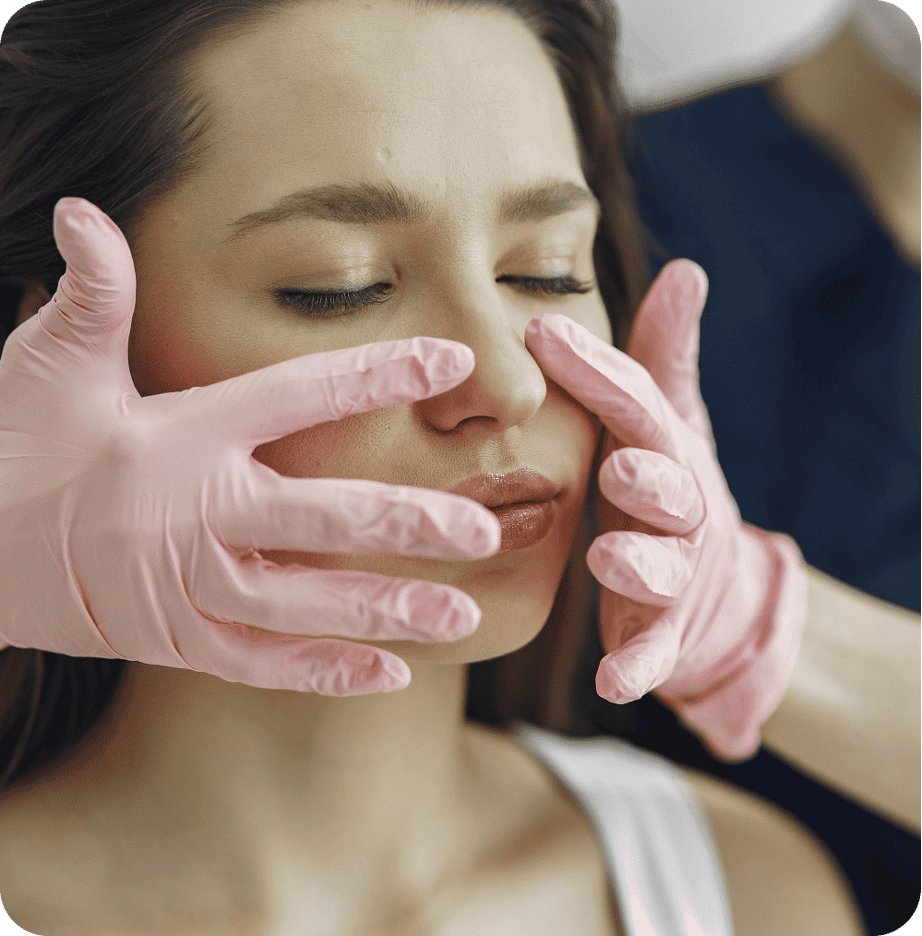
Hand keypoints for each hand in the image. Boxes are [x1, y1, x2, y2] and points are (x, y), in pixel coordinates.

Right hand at [0, 198, 500, 694]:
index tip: (451, 360)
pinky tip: (393, 674)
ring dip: (387, 609)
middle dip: (405, 523)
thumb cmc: (16, 447)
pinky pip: (264, 663)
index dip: (377, 374)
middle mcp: (199, 513)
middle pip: (321, 519)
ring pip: (306, 605)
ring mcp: (192, 587)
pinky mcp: (183, 640)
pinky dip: (326, 672)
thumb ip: (91, 296)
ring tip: (465, 612)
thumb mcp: (48, 364)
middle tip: (484, 528)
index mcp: (184, 435)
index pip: (299, 395)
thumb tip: (84, 210)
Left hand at [524, 260, 806, 759]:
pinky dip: (637, 668)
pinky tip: (612, 686)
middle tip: (617, 464)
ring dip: (638, 567)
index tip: (540, 332)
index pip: (637, 407)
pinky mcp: (664, 634)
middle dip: (647, 478)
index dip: (597, 372)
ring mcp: (675, 577)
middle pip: (667, 490)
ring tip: (608, 560)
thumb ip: (664, 356)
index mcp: (665, 453)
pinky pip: (652, 653)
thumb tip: (687, 268)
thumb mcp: (671, 423)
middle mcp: (677, 511)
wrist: (717, 592)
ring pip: (660, 571)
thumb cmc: (669, 490)